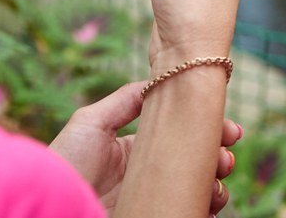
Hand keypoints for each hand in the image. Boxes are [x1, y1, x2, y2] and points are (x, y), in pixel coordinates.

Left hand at [49, 82, 243, 214]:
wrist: (54, 206)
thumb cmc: (66, 164)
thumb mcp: (90, 122)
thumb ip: (126, 100)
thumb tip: (159, 80)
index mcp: (135, 152)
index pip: (180, 138)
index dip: (208, 132)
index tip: (231, 131)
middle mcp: (147, 177)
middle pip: (195, 164)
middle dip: (218, 157)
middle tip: (224, 157)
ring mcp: (152, 200)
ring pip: (198, 191)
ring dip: (217, 184)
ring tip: (216, 179)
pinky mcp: (156, 217)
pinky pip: (190, 215)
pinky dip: (205, 209)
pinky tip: (208, 201)